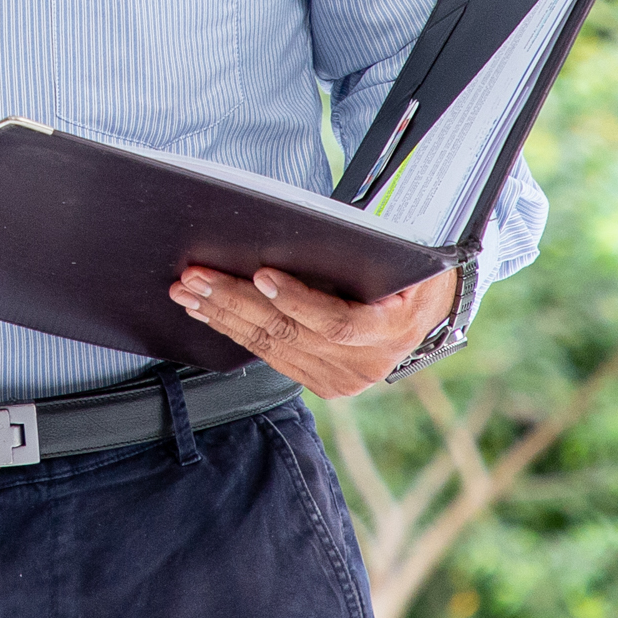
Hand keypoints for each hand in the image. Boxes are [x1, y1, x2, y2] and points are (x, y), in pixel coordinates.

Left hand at [169, 264, 458, 397]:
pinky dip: (235, 330)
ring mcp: (343, 380)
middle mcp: (366, 364)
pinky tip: (207, 311)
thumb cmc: (410, 270)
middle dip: (236, 301)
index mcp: (392, 330)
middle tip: (196, 276)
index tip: (261, 273)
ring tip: (189, 290)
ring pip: (272, 347)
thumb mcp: (400, 256)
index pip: (337, 322)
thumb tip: (295, 232)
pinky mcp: (323, 384)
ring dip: (223, 316)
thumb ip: (357, 253)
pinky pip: (271, 356)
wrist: (429, 312)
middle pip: (290, 334)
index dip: (297, 300)